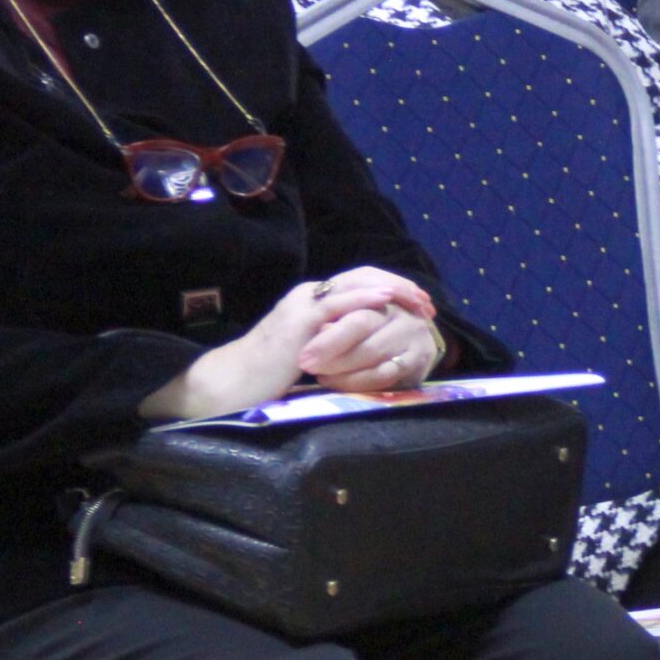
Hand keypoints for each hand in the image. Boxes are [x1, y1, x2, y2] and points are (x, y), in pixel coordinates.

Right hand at [141, 268, 436, 419]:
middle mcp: (308, 296)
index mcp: (311, 302)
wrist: (232, 383)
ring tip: (418, 299)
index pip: (358, 283)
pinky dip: (363, 300)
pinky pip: (336, 306)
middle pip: (361, 276)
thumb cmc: (269, 374)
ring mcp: (303, 306)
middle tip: (427, 301)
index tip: (420, 303)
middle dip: (399, 286)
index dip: (391, 288)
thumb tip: (364, 346)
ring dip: (390, 290)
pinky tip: (386, 301)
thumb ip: (333, 341)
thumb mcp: (311, 351)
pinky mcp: (299, 323)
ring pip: (353, 285)